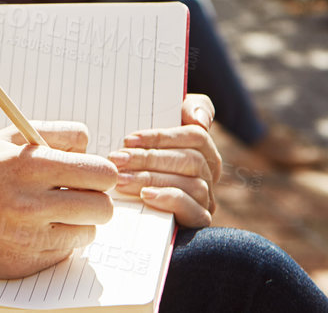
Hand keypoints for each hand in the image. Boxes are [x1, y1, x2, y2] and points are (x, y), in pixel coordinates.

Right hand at [0, 121, 117, 278]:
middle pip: (103, 208)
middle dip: (95, 201)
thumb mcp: (7, 137)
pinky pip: (62, 254)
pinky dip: (54, 243)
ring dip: (75, 224)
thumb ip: (54, 135)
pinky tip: (29, 231)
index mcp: (31, 165)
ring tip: (49, 214)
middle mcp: (31, 203)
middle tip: (75, 197)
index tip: (89, 175)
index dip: (99, 173)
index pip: (101, 173)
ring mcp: (27, 238)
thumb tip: (91, 147)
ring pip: (87, 233)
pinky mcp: (21, 264)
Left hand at [110, 95, 219, 228]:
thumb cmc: (143, 149)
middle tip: (117, 160)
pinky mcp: (199, 220)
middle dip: (150, 159)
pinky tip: (146, 196)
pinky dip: (170, 200)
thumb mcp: (157, 122)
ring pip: (192, 185)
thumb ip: (185, 108)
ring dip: (154, 179)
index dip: (161, 136)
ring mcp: (207, 197)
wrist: (135, 191)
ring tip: (121, 179)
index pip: (195, 136)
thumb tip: (199, 119)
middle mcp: (210, 172)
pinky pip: (194, 211)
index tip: (128, 139)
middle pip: (191, 160)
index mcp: (204, 147)